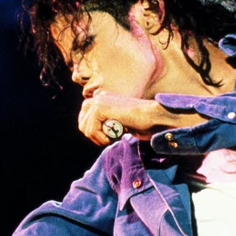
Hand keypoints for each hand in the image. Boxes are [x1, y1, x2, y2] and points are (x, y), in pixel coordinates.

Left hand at [77, 91, 204, 145]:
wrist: (154, 117)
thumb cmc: (143, 123)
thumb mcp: (120, 122)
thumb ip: (105, 123)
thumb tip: (88, 132)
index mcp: (104, 99)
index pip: (85, 118)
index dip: (94, 132)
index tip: (109, 136)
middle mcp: (100, 97)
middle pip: (82, 123)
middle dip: (94, 135)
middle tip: (110, 138)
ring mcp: (99, 101)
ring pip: (84, 128)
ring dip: (100, 138)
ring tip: (115, 135)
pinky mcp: (100, 108)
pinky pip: (91, 130)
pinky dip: (102, 138)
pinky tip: (116, 135)